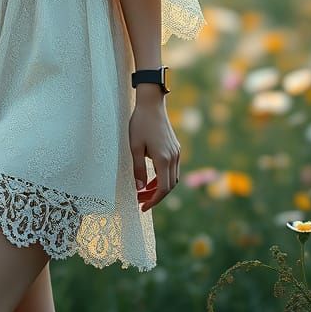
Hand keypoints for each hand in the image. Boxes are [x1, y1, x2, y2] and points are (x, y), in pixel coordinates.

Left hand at [129, 94, 179, 212]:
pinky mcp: (175, 148)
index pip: (163, 188)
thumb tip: (139, 189)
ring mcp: (176, 152)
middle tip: (140, 201)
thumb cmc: (140, 123)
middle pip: (169, 186)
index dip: (153, 200)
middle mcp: (174, 157)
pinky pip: (171, 169)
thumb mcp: (134, 147)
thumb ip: (138, 169)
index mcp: (164, 159)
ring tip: (143, 192)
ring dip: (159, 187)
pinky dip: (162, 177)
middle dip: (155, 196)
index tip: (142, 207)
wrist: (151, 104)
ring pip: (172, 178)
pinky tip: (150, 179)